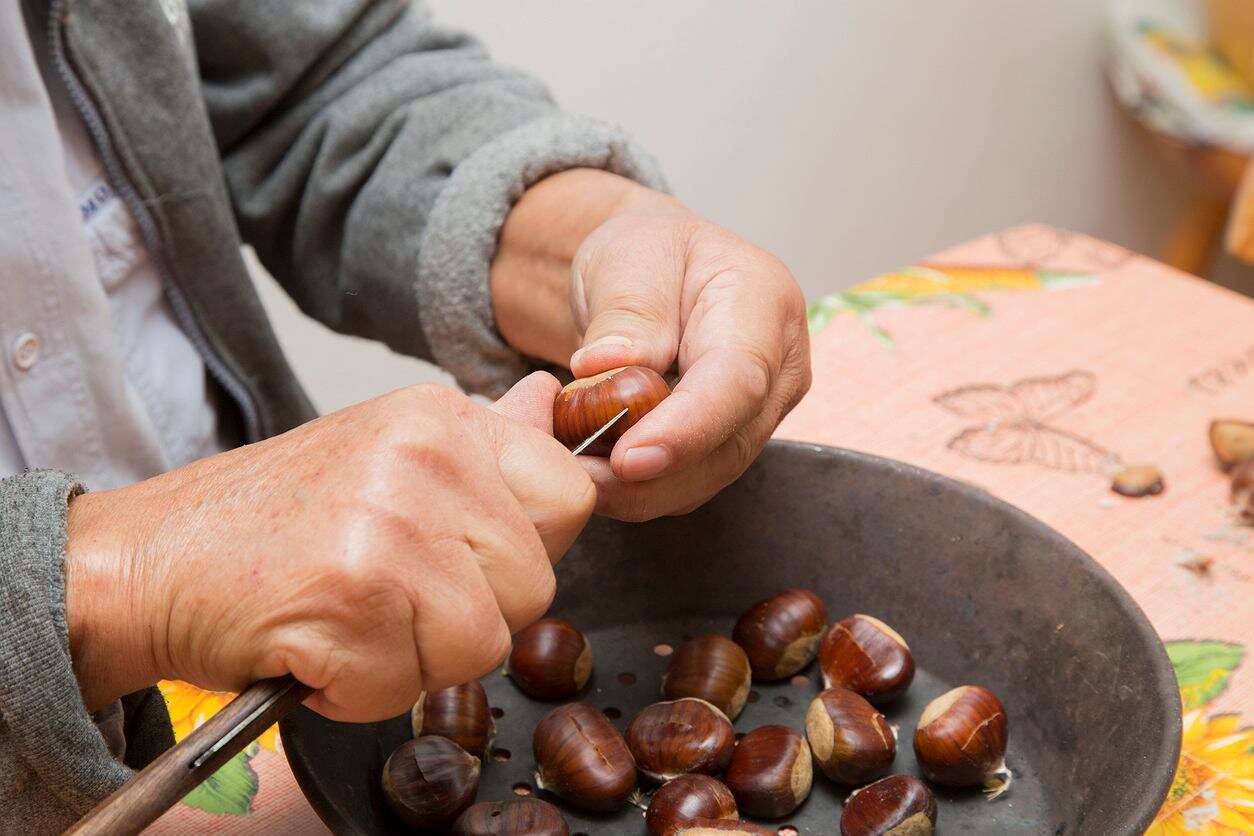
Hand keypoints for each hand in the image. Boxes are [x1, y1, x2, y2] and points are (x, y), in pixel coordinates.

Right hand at [64, 374, 593, 720]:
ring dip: (415, 659)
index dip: (528, 550)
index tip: (464, 559)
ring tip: (352, 618)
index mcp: (444, 417)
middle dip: (470, 615)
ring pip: (483, 643)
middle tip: (390, 595)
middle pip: (535, 585)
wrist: (151, 559)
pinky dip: (361, 688)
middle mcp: (426, 454)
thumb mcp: (389, 454)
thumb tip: (553, 394)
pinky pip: (410, 685)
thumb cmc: (271, 520)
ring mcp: (392, 520)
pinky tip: (317, 643)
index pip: (570, 496)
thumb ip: (484, 442)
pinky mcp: (355, 592)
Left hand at [492, 170, 811, 520]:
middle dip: (651, 476)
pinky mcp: (730, 444)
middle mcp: (780, 367)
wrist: (650, 274)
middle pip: (728, 444)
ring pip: (707, 476)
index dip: (687, 428)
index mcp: (765, 304)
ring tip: (573, 474)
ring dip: (639, 491)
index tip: (629, 459)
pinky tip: (592, 475)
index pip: (737, 381)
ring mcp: (761, 413)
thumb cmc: (645, 255)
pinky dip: (638, 490)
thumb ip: (625, 312)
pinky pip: (687, 483)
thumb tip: (607, 365)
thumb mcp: (628, 256)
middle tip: (576, 477)